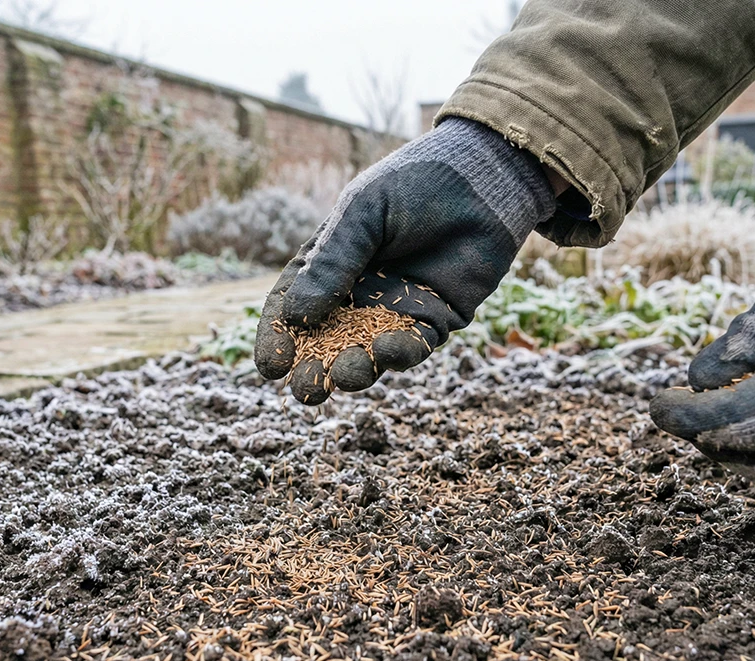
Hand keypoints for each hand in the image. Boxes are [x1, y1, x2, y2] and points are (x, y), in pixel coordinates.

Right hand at [254, 117, 555, 403]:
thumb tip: (296, 317)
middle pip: (327, 340)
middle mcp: (359, 292)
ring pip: (369, 352)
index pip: (293, 306)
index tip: (271, 366)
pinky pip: (414, 346)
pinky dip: (399, 354)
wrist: (482, 177)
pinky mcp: (436, 320)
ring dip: (354, 371)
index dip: (279, 337)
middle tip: (305, 389)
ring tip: (342, 378)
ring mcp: (397, 310)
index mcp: (330, 263)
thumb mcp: (362, 214)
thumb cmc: (415, 183)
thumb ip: (333, 262)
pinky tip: (386, 354)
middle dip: (314, 368)